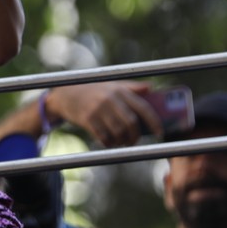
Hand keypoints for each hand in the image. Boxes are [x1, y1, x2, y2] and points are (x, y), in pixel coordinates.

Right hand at [46, 81, 162, 147]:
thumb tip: (151, 88)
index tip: (160, 132)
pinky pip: (104, 137)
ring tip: (121, 141)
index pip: (143, 108)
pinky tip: (109, 141)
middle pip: (131, 124)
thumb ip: (131, 87)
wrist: (66, 94)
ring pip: (118, 132)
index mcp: (120, 90)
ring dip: (122, 141)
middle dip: (135, 136)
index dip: (154, 122)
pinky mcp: (88, 120)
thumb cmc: (94, 90)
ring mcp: (98, 110)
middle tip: (134, 141)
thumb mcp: (112, 85)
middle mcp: (110, 99)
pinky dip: (109, 143)